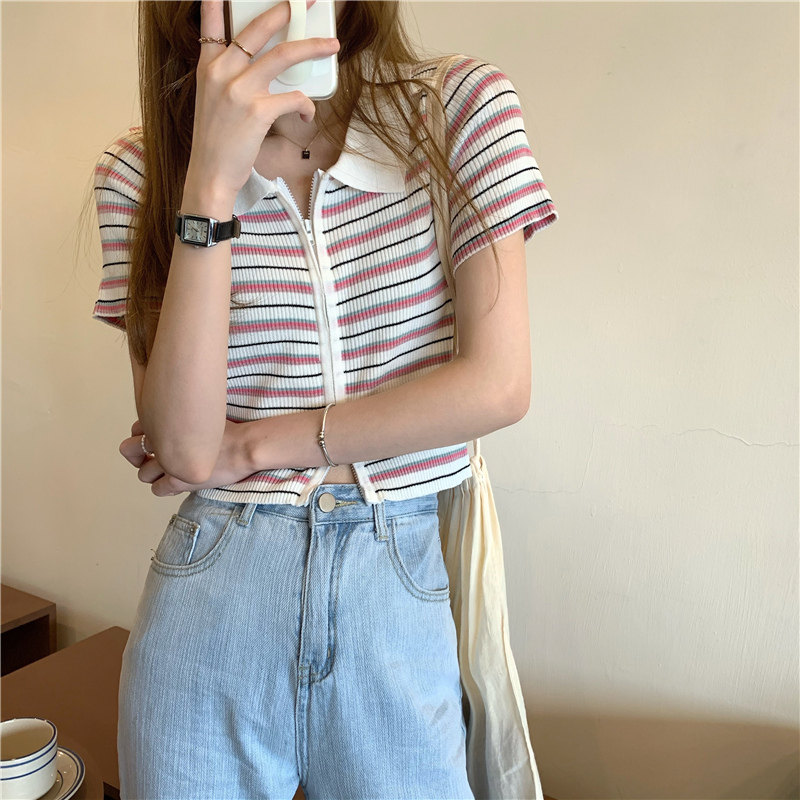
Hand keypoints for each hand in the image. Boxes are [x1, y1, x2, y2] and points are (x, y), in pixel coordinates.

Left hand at [120, 419, 253, 496]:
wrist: (244, 446)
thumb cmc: (230, 430)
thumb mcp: (203, 415)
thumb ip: (184, 418)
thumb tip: (180, 419)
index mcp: (168, 422)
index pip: (137, 429)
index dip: (143, 436)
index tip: (154, 440)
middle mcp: (163, 441)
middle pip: (130, 450)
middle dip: (140, 455)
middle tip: (154, 458)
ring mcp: (169, 463)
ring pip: (143, 474)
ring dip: (153, 474)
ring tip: (169, 473)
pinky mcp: (179, 481)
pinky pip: (157, 489)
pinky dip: (163, 488)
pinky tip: (176, 483)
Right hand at [187, 0, 340, 201]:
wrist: (210, 174)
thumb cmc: (216, 142)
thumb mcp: (212, 100)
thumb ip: (229, 77)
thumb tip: (264, 68)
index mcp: (208, 66)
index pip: (211, 22)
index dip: (218, 2)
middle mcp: (221, 71)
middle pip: (258, 29)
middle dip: (286, 11)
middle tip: (306, 2)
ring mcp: (239, 89)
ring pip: (283, 56)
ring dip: (312, 47)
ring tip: (332, 45)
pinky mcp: (257, 111)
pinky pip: (293, 98)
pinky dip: (306, 105)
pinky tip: (307, 115)